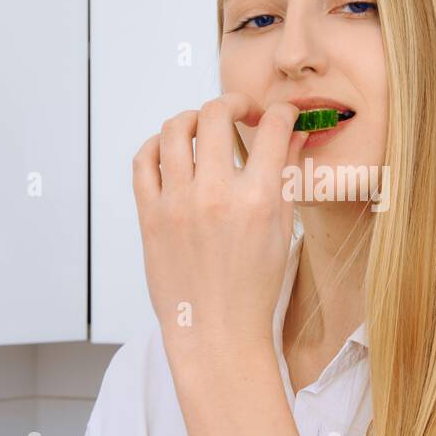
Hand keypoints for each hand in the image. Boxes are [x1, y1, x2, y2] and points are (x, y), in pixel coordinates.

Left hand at [132, 92, 307, 365]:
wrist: (216, 332)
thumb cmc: (254, 288)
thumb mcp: (281, 230)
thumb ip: (285, 177)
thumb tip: (292, 136)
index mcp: (256, 199)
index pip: (272, 127)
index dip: (280, 112)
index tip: (279, 116)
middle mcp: (214, 195)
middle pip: (217, 115)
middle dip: (235, 103)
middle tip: (242, 112)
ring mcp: (177, 203)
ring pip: (174, 129)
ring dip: (193, 117)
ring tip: (204, 125)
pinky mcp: (150, 216)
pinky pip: (143, 161)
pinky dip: (156, 145)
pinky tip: (170, 149)